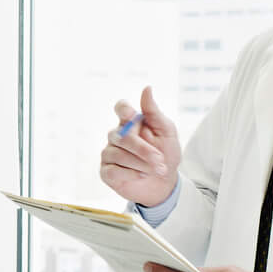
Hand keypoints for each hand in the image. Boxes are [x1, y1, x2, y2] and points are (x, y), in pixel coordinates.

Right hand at [99, 87, 180, 207]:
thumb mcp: (166, 132)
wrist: (164, 183)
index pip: (120, 108)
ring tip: (156, 170)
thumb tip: (147, 88)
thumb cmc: (166, 154)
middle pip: (122, 136)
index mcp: (130, 122)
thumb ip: (154, 112)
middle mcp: (116, 136)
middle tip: (161, 161)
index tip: (133, 117)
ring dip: (141, 164)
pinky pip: (114, 170)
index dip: (123, 110)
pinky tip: (140, 175)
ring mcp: (109, 153)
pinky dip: (131, 174)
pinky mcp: (106, 171)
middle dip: (144, 150)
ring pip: (119, 154)